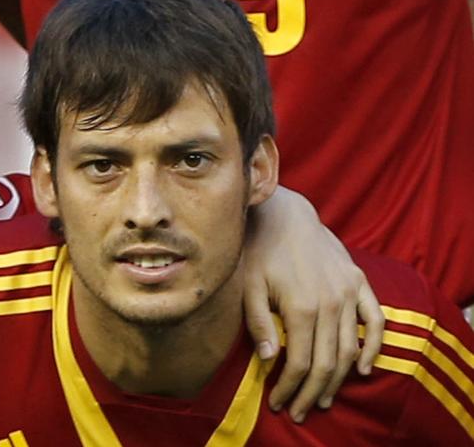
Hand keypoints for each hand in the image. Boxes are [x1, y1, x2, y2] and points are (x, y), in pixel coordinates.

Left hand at [242, 186, 383, 422]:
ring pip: (350, 348)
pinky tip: (364, 368)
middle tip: (299, 411)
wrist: (285, 215)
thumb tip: (268, 359)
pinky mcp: (359, 281)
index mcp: (301, 306)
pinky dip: (374, 346)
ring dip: (339, 379)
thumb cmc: (260, 251)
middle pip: (328, 363)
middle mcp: (330, 302)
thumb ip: (259, 322)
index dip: (289, 388)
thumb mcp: (249, 286)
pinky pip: (376, 319)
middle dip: (311, 393)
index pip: (300, 362)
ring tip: (322, 398)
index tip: (279, 403)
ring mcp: (348, 292)